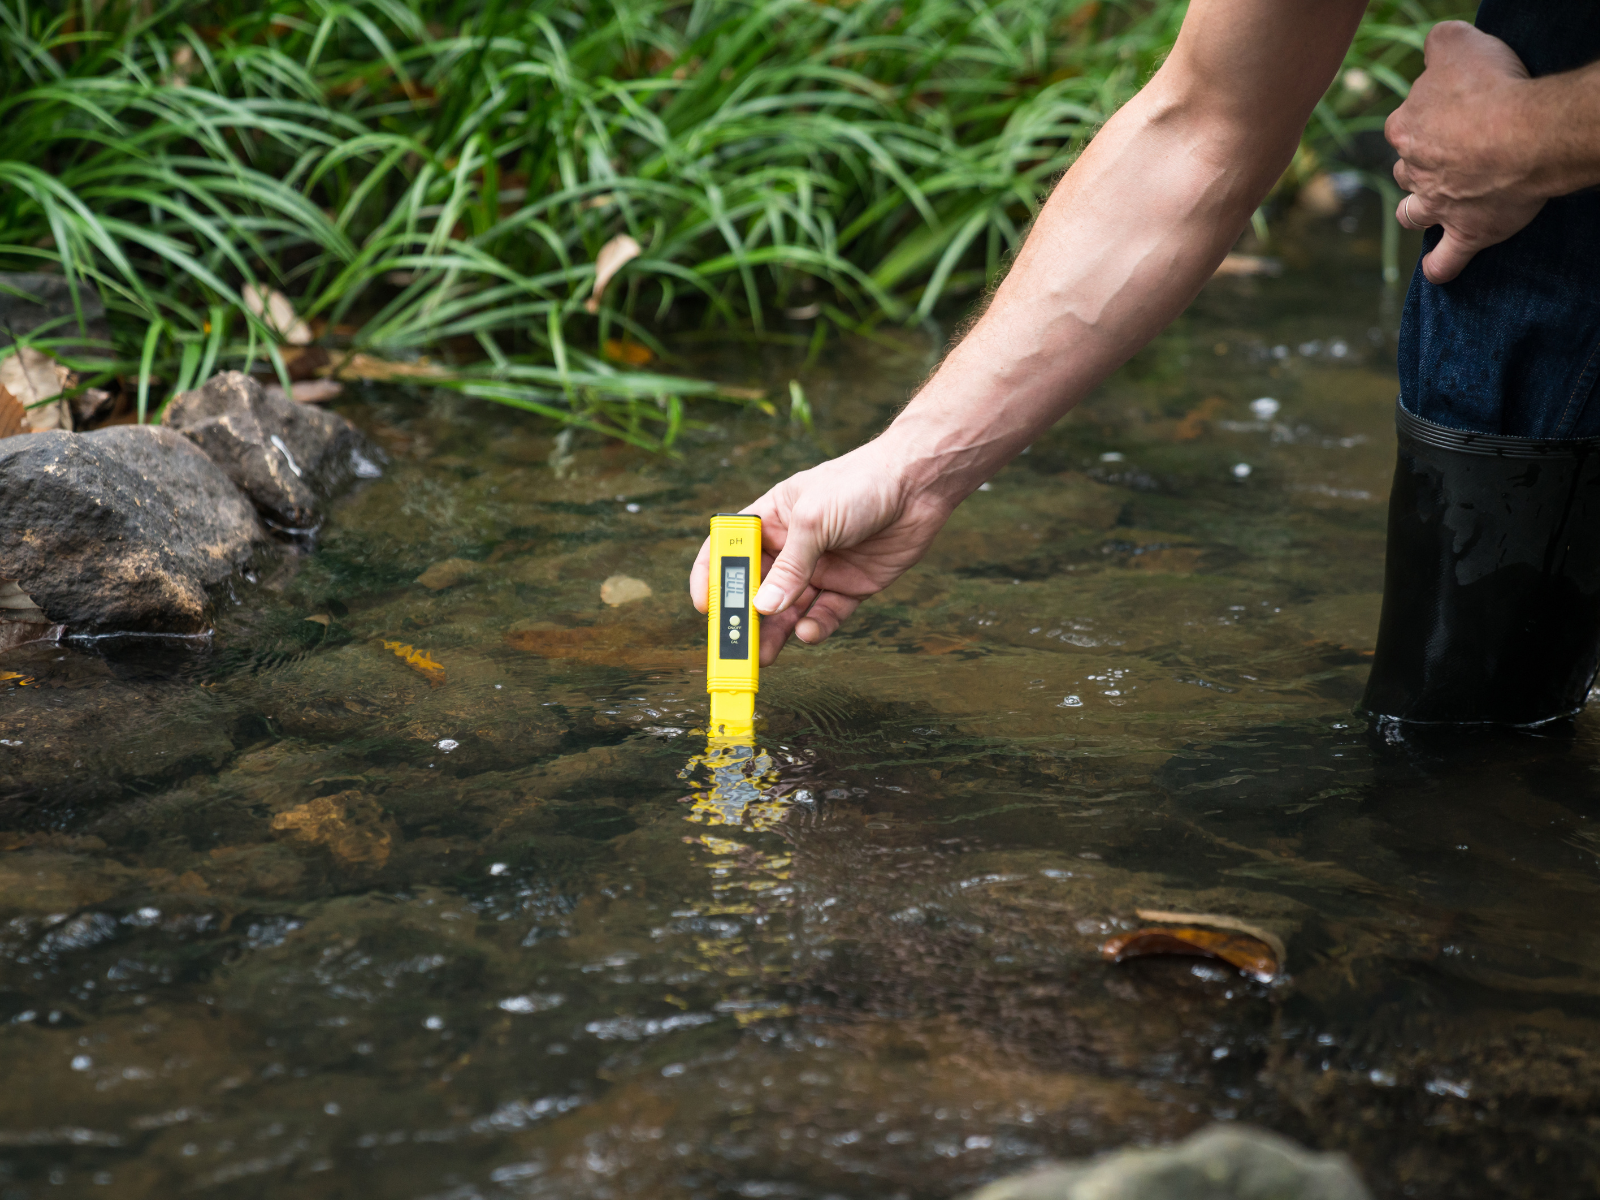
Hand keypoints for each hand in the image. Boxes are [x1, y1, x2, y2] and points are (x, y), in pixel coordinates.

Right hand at [689, 437, 954, 664]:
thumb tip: (763, 607)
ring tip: (764, 657)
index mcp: (771, 519)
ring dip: (775, 634)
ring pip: (788, 610)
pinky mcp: (849, 587)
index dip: (711, 577)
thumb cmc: (860, 484)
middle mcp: (791, 547)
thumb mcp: (814, 520)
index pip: (728, 549)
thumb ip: (789, 566)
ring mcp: (819, 569)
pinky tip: (808, 633)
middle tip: (735, 647)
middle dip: (745, 618)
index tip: (704, 607)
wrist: (918, 485)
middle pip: (757, 589)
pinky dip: (815, 628)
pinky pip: (825, 615)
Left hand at [1385, 21, 1547, 283]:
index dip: (1428, 116)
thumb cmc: (1492, 87)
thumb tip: (1435, 46)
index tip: (1454, 110)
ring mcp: (1438, 205)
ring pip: (1413, 212)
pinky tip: (1439, 272)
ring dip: (1420, 210)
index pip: (1406, 121)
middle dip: (1422, 164)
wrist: (1524, 134)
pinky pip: (1446, 260)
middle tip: (1454, 154)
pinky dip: (1441, 267)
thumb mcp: (1458, 44)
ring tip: (1432, 208)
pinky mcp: (1467, 232)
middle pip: (1408, 168)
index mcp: (1405, 127)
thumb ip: (1440, 42)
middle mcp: (1414, 170)